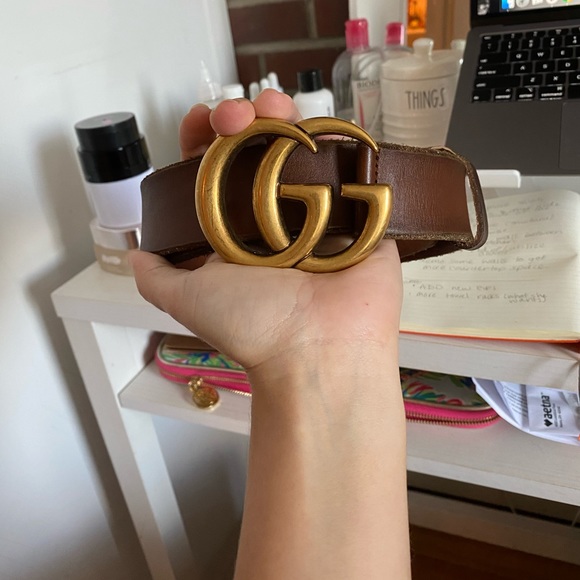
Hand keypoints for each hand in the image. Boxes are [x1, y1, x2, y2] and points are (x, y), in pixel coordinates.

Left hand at [131, 90, 402, 377]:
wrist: (320, 350)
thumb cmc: (254, 326)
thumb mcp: (188, 300)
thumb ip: (157, 277)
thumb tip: (135, 256)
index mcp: (238, 233)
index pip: (217, 172)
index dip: (204, 140)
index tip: (202, 120)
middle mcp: (278, 219)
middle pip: (260, 152)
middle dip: (244, 120)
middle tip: (238, 115)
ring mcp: (322, 212)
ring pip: (303, 149)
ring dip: (286, 118)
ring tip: (277, 109)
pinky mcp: (362, 211)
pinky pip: (351, 163)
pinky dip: (338, 136)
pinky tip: (320, 122)